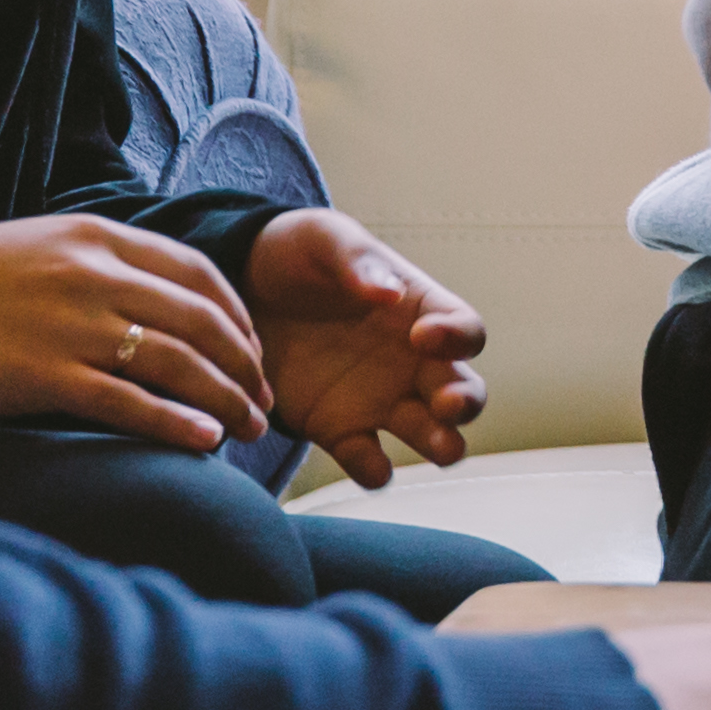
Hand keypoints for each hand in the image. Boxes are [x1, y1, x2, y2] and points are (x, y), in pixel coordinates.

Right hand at [0, 215, 266, 453]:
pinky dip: (174, 423)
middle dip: (245, 367)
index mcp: (96, 235)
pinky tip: (203, 444)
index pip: (198, 273)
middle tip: (265, 405)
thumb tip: (156, 305)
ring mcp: (68, 323)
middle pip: (201, 321)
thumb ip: (101, 266)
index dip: (238, 318)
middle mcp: (92, 273)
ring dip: (224, 400)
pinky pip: (127, 401)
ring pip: (175, 362)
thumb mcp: (41, 248)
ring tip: (249, 431)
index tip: (254, 355)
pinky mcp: (40, 374)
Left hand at [238, 209, 489, 488]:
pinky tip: (368, 462)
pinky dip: (374, 470)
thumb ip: (356, 260)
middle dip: (465, 403)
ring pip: (432, 435)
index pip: (466, 330)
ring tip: (438, 446)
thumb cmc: (297, 255)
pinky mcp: (339, 430)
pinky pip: (370, 462)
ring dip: (441, 444)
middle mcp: (412, 362)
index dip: (456, 337)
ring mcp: (379, 401)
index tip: (421, 335)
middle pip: (463, 392)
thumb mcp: (324, 239)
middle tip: (448, 404)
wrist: (244, 292)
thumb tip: (389, 293)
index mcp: (421, 311)